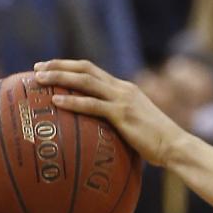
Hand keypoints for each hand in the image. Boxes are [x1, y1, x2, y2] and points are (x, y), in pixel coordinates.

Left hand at [34, 60, 185, 167]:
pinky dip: (73, 101)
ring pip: (85, 81)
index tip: (49, 68)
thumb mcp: (135, 127)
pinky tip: (56, 102)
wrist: (175, 146)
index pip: (93, 70)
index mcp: (124, 89)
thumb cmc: (157, 144)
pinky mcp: (122, 114)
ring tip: (39, 80)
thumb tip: (100, 136)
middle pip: (85, 68)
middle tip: (36, 68)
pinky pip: (92, 105)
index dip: (69, 66)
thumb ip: (118, 124)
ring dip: (60, 77)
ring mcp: (122, 100)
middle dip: (59, 65)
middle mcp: (122, 88)